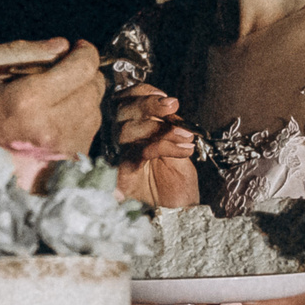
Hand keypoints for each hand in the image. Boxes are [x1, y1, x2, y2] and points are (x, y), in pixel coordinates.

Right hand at [0, 38, 103, 152]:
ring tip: (56, 98)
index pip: (83, 68)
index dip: (85, 52)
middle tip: (62, 74)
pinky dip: (79, 119)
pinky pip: (90, 131)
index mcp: (28, 102)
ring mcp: (63, 149)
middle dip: (83, 74)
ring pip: (95, 109)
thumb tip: (62, 46)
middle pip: (94, 87)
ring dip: (82, 97)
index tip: (76, 49)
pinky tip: (55, 119)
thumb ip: (17, 50)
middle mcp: (52, 128)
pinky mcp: (69, 163)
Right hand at [112, 83, 200, 207]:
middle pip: (121, 111)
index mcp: (129, 127)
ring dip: (162, 129)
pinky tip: (185, 150)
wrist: (179, 210)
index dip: (143, 94)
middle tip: (173, 106)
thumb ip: (169, 124)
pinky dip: (164, 146)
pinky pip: (139, 152)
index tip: (166, 98)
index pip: (125, 100)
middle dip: (148, 104)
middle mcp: (118, 139)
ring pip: (127, 130)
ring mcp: (118, 156)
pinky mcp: (123, 174)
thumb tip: (169, 105)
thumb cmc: (175, 178)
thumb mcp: (176, 143)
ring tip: (186, 137)